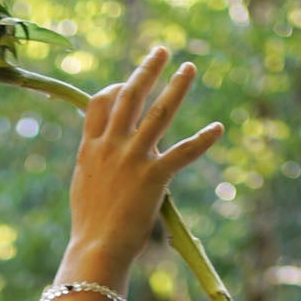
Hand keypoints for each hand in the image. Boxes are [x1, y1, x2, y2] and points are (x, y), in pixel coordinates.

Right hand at [64, 46, 223, 277]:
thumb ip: (94, 165)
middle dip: (147, 69)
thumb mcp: (83, 188)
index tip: (125, 82)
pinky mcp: (153, 177)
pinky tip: (217, 128)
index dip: (113, 87)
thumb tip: (100, 160)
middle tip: (162, 50)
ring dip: (176, 87)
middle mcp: (111, 147)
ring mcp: (132, 160)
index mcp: (91, 150)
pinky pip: (183, 153)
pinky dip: (202, 140)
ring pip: (158, 113)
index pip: (99, 104)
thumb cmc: (90, 229)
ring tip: (189, 68)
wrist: (95, 250)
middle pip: (129, 96)